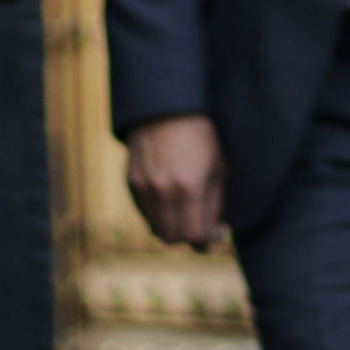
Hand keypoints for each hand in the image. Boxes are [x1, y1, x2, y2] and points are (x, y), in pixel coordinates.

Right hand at [125, 114, 226, 249]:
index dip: (207, 240)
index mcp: (190, 188)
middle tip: (202, 225)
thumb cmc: (200, 136)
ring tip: (187, 211)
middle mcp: (163, 192)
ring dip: (173, 227)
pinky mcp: (131, 184)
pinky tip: (171, 199)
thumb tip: (214, 233)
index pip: (194, 236)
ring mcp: (144, 189)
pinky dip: (158, 215)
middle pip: (172, 237)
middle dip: (189, 236)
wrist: (166, 109)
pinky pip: (145, 213)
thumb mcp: (218, 167)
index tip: (217, 232)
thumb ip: (215, 204)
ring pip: (156, 228)